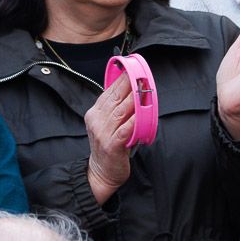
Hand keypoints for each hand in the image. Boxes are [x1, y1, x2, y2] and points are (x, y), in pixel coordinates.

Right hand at [84, 73, 135, 204]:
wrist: (101, 172)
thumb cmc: (110, 147)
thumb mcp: (109, 125)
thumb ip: (118, 111)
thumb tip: (135, 94)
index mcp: (95, 113)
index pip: (109, 92)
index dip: (121, 80)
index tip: (132, 68)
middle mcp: (96, 120)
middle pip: (114, 98)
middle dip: (128, 85)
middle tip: (141, 73)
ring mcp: (102, 132)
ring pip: (120, 111)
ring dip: (134, 99)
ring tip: (144, 89)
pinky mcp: (111, 145)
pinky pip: (125, 130)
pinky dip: (134, 121)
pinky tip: (142, 114)